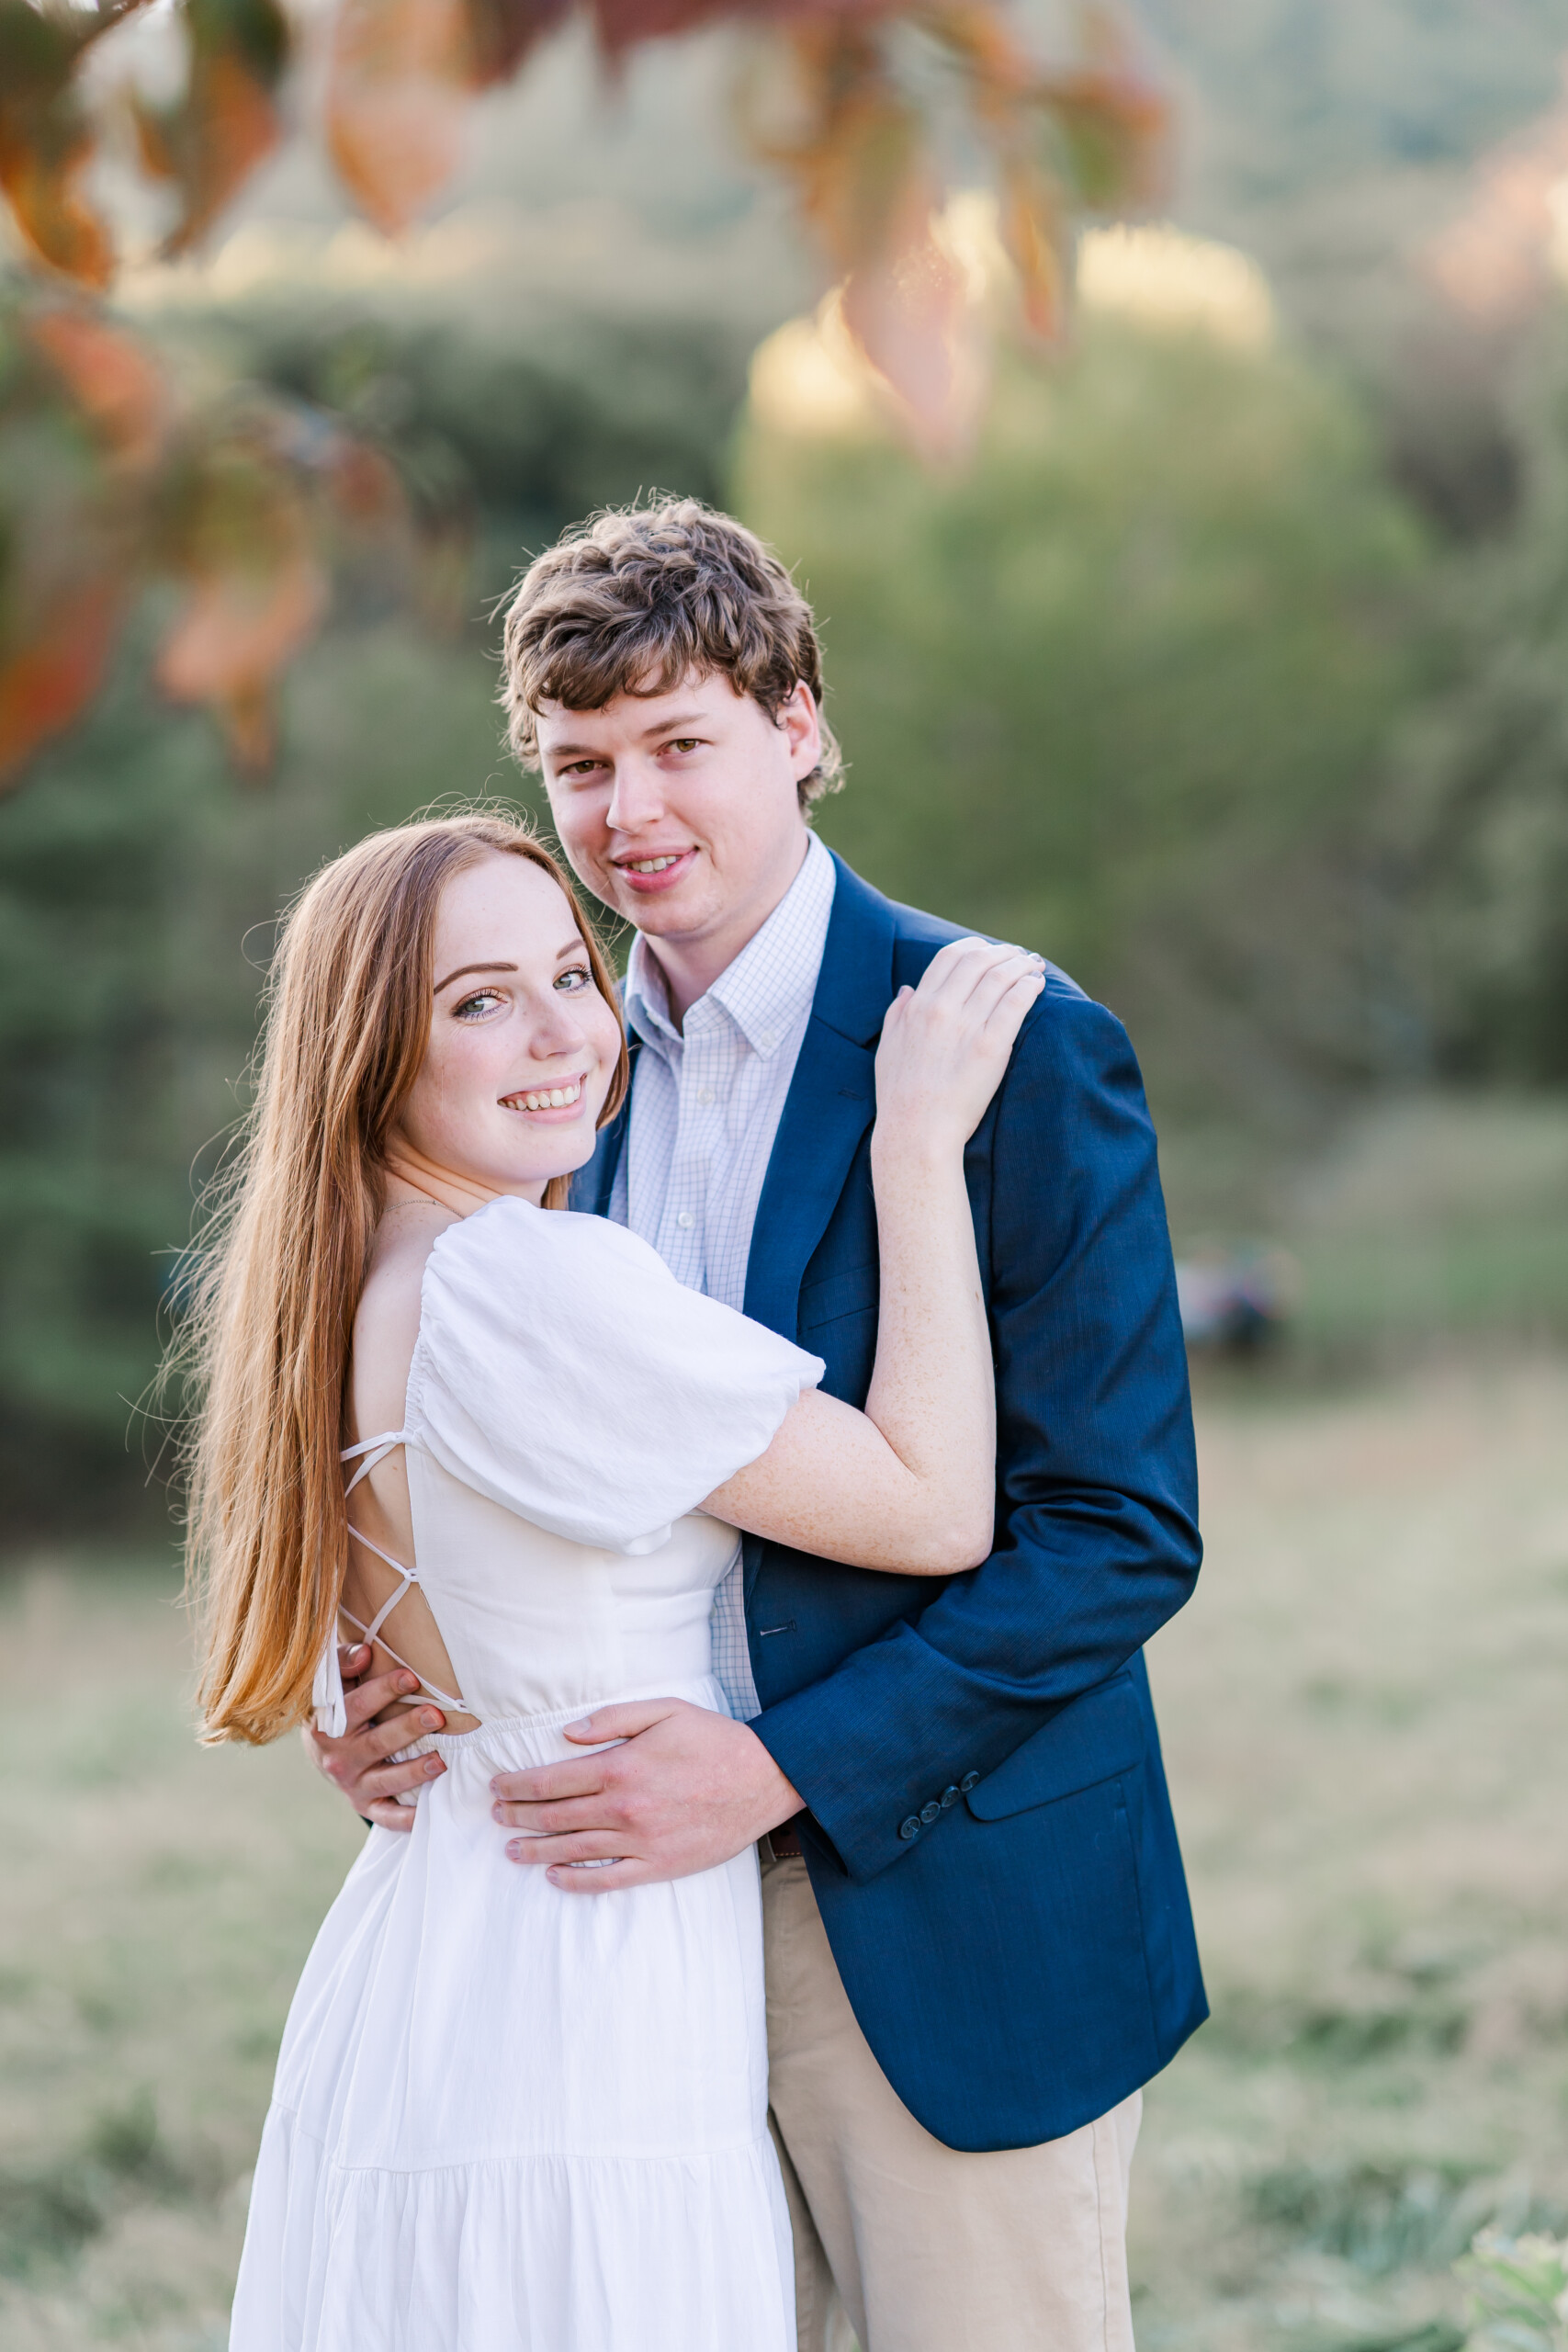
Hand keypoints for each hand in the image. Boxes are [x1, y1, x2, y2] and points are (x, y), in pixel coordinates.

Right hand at [301, 1643, 446, 1831]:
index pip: (356, 1705)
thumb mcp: (332, 1683)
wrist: (321, 1748)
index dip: (383, 1691)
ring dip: (413, 1771)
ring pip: (385, 1780)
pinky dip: (405, 1818)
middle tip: (436, 1716)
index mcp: (328, 1724)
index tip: (411, 1677)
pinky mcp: (363, 1803)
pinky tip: (428, 1812)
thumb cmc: (336, 1705)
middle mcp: (338, 1757)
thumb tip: (366, 1652)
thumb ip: (345, 1663)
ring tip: (440, 1761)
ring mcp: (351, 1783)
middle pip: (376, 1743)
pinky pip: (385, 1815)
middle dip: (408, 1729)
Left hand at [489, 1699, 801, 1891]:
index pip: (551, 1781)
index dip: (517, 1785)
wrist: (764, 1779)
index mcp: (620, 1767)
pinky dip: (576, 1880)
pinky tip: (555, 1876)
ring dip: (535, 1850)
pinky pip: (607, 1879)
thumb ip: (613, 1718)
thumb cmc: (714, 1739)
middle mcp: (623, 1809)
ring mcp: (639, 1842)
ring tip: (511, 1849)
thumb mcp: (665, 1710)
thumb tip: (567, 1733)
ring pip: (572, 1850)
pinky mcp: (658, 1865)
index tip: (497, 1786)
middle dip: (517, 1815)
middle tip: (495, 1814)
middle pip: (554, 1817)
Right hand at [873, 937, 1043, 1159]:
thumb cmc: (899, 1096)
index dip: (976, 947)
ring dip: (1022, 966)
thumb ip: (897, 1014)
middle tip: (1019, 957)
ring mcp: (967, 1027)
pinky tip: (1038, 986)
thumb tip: (908, 990)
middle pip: (979, 960)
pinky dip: (1030, 987)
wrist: (915, 1132)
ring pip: (1002, 976)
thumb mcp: (887, 1048)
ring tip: (1034, 968)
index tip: (990, 952)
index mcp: (918, 1007)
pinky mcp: (992, 1047)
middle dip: (1004, 952)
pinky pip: (1016, 1002)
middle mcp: (941, 1009)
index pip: (950, 956)